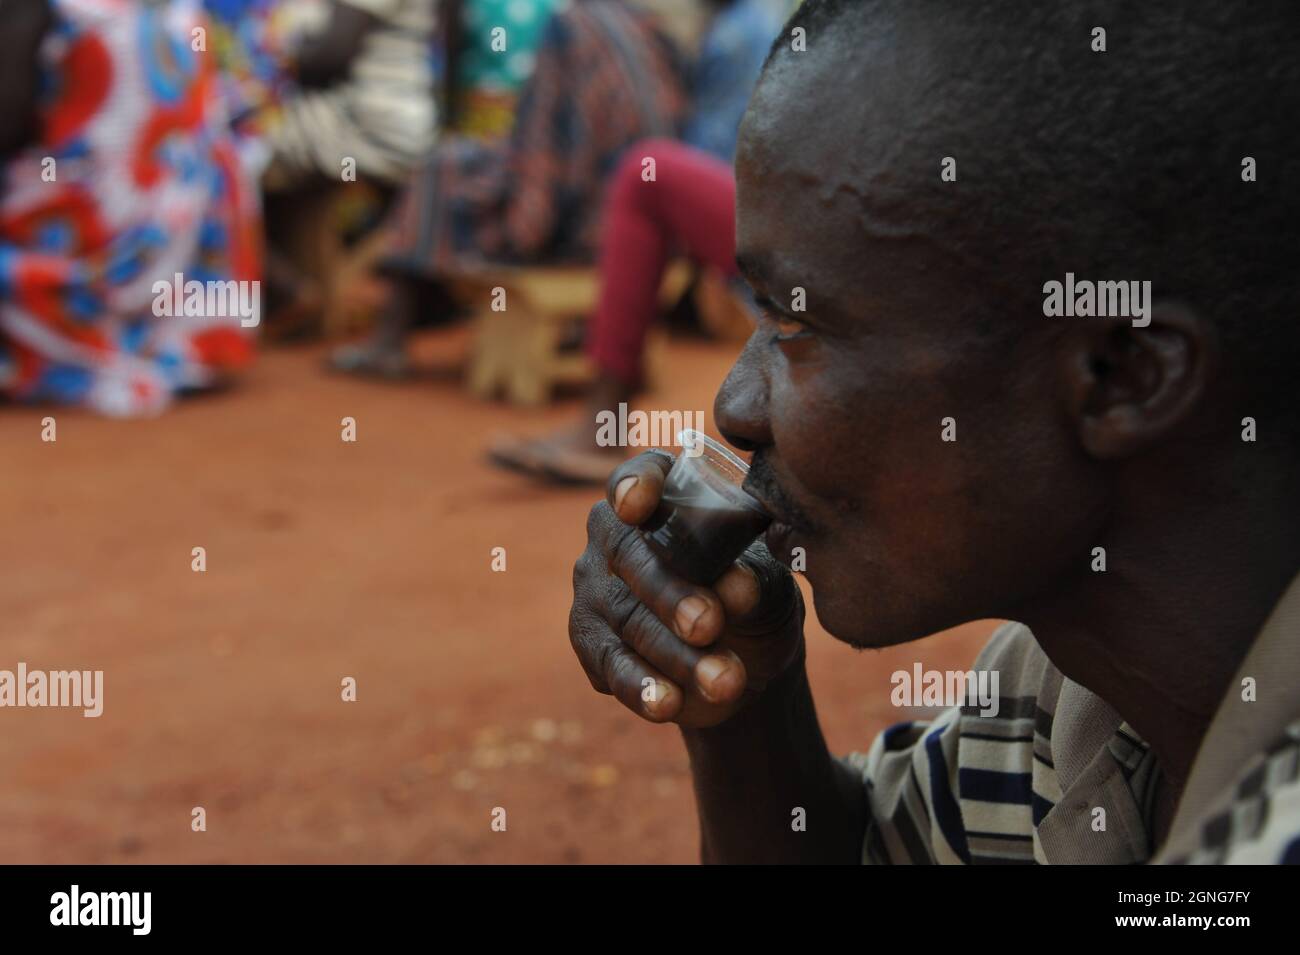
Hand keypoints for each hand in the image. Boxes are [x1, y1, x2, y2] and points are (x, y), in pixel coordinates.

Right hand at [569, 450, 804, 726]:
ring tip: (726, 682)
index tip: (638, 505)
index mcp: (661, 495)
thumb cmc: (756, 596)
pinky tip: (667, 704)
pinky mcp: (593, 645)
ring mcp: (596, 589)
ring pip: (627, 619)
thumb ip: (753, 578)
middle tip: (710, 625)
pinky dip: (641, 686)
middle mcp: (615, 535)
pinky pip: (610, 664)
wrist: (747, 660)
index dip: (635, 485)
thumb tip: (740, 587)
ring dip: (675, 654)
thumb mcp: (768, 582)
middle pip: (629, 556)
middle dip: (670, 593)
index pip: (638, 476)